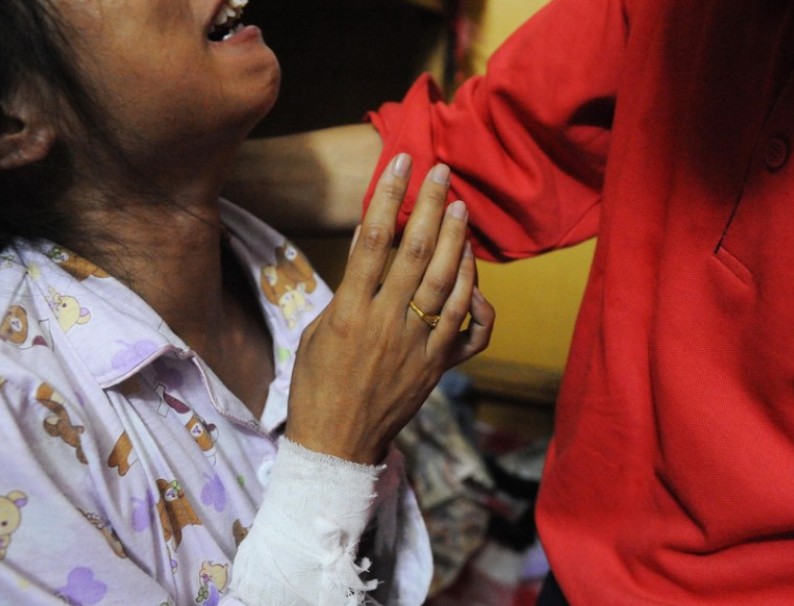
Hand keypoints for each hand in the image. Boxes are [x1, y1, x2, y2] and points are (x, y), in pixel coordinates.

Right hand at [285, 154, 494, 463]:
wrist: (337, 443)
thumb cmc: (317, 385)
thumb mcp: (317, 330)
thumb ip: (347, 290)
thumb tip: (370, 247)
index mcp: (350, 311)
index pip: (374, 239)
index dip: (389, 195)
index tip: (402, 163)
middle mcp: (388, 323)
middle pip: (416, 253)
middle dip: (430, 207)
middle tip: (442, 173)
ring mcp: (418, 345)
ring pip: (447, 283)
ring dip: (457, 242)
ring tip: (462, 208)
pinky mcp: (438, 365)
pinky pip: (467, 325)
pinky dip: (476, 296)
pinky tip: (474, 270)